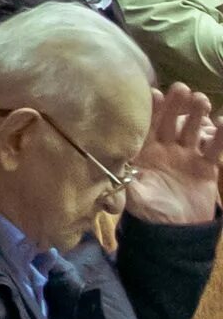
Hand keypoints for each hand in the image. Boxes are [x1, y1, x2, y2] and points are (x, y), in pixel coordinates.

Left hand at [128, 83, 221, 225]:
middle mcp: (165, 149)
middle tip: (180, 88)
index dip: (150, 111)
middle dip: (175, 105)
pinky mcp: (206, 166)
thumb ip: (123, 179)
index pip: (146, 127)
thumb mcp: (134, 195)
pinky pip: (215, 149)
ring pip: (192, 130)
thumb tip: (107, 167)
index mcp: (144, 153)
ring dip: (197, 115)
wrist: (176, 231)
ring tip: (200, 99)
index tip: (153, 93)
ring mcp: (186, 156)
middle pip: (170, 122)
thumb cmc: (150, 211)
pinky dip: (220, 137)